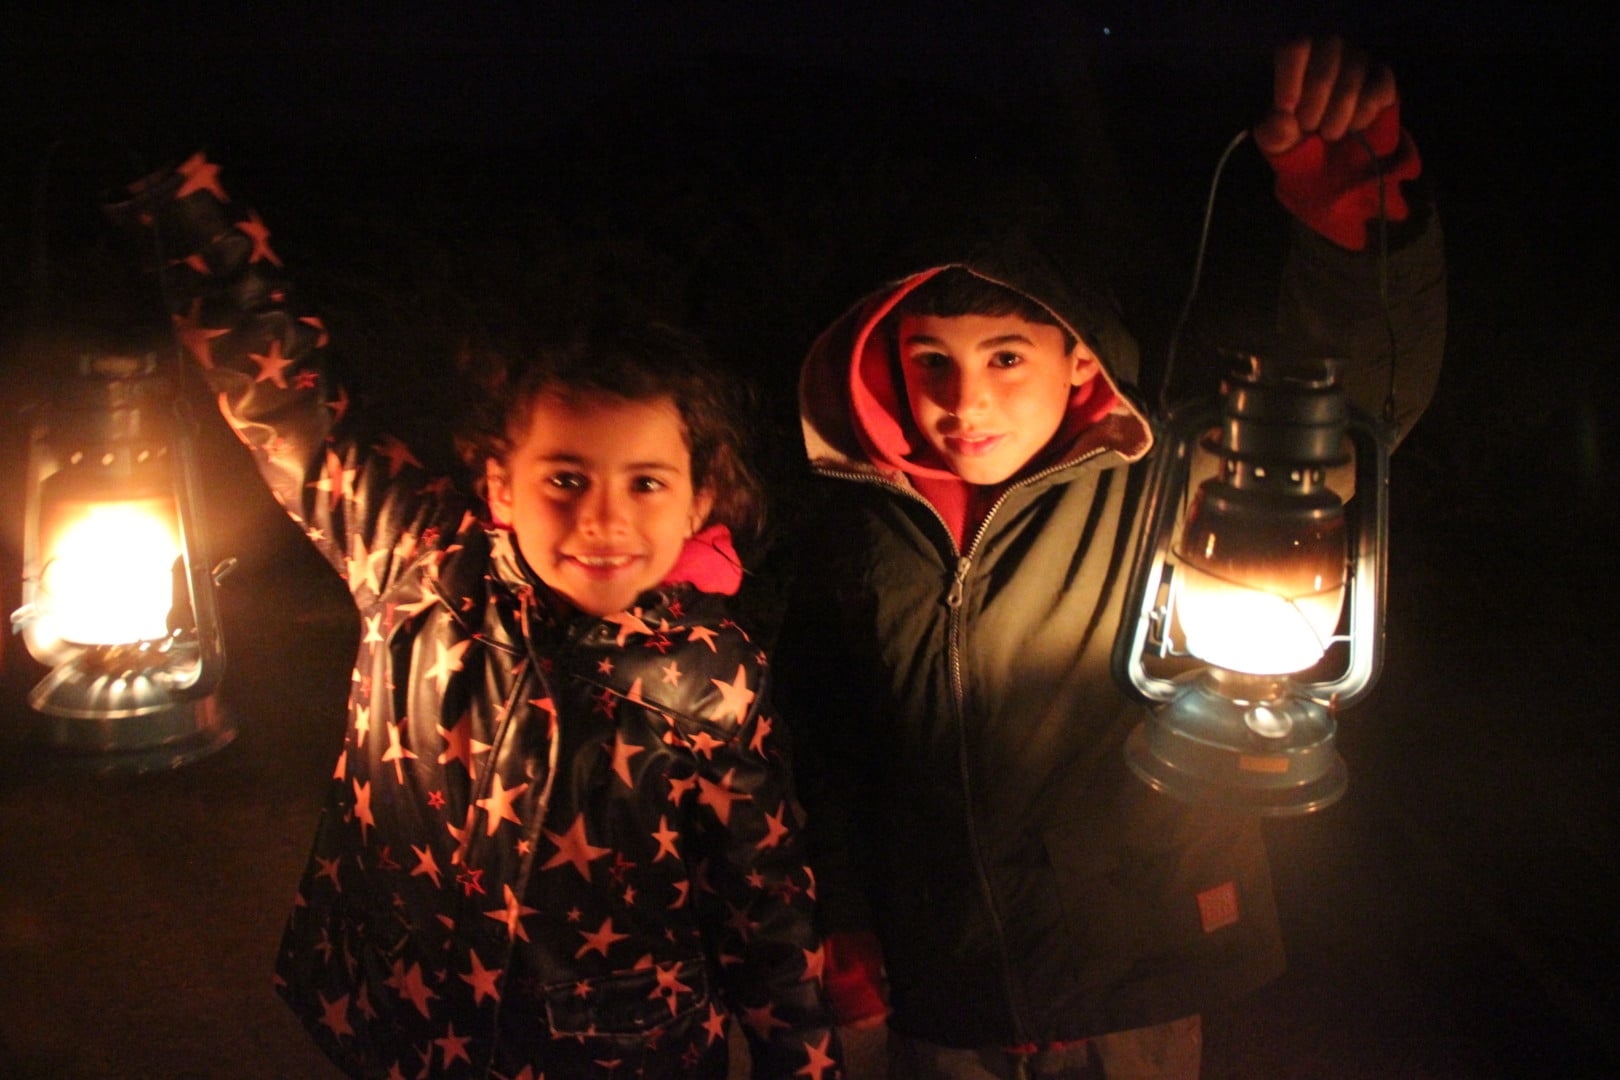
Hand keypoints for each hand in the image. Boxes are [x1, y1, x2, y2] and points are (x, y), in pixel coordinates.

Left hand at [1254, 36, 1397, 155]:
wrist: (1332, 149)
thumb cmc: (1296, 133)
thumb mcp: (1276, 139)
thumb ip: (1273, 132)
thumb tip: (1283, 120)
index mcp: (1297, 54)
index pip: (1295, 49)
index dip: (1289, 79)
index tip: (1286, 109)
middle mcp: (1330, 48)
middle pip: (1323, 72)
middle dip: (1314, 107)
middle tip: (1309, 127)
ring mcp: (1359, 58)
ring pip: (1351, 83)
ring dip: (1337, 117)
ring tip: (1328, 133)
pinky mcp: (1382, 76)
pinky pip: (1377, 92)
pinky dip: (1363, 116)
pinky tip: (1354, 126)